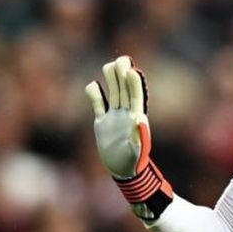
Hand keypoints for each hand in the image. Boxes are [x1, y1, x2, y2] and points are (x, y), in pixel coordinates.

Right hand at [85, 56, 148, 178]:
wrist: (122, 170)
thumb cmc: (133, 162)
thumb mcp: (136, 151)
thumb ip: (138, 136)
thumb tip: (140, 121)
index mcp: (135, 118)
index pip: (134, 96)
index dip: (133, 82)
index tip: (131, 69)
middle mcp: (125, 114)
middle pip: (124, 90)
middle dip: (122, 75)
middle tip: (120, 60)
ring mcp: (114, 117)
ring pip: (113, 93)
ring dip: (111, 80)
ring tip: (108, 66)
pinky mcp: (102, 122)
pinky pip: (98, 104)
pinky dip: (95, 95)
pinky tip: (93, 85)